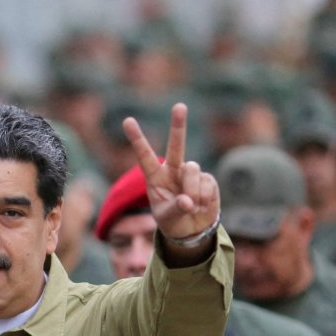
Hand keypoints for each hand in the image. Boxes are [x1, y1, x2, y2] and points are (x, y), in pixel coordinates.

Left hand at [122, 103, 219, 241]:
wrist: (192, 229)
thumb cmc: (172, 221)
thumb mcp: (167, 218)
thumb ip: (176, 209)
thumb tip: (188, 201)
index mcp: (155, 177)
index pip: (144, 155)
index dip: (137, 138)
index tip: (127, 120)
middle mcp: (173, 170)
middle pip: (176, 145)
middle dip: (178, 125)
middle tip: (180, 106)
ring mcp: (191, 173)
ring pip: (192, 170)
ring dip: (191, 190)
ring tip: (190, 205)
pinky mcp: (207, 179)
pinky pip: (206, 184)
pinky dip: (204, 198)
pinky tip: (201, 206)